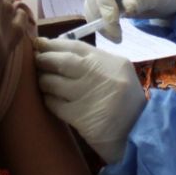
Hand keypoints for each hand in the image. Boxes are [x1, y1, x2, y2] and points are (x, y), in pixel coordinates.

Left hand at [35, 38, 145, 164]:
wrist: (140, 132)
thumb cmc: (128, 102)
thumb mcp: (120, 73)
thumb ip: (97, 62)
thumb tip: (62, 51)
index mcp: (109, 61)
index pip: (75, 46)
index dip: (53, 43)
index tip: (40, 43)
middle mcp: (97, 74)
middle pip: (60, 61)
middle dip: (43, 59)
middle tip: (35, 60)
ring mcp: (86, 94)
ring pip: (52, 82)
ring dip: (43, 80)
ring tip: (42, 81)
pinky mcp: (78, 115)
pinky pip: (53, 103)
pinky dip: (48, 99)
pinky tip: (49, 99)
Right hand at [84, 0, 175, 42]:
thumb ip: (140, 0)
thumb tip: (125, 10)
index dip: (104, 4)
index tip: (113, 23)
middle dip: (98, 14)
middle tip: (114, 35)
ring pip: (93, 2)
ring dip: (99, 20)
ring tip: (115, 37)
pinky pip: (100, 9)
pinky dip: (103, 22)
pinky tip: (114, 33)